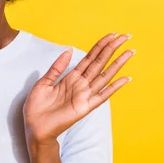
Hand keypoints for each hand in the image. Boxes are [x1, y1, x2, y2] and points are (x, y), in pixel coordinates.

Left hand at [23, 32, 133, 146]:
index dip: (100, 46)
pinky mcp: (85, 107)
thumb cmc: (37, 107)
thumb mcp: (44, 82)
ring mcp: (84, 95)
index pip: (89, 57)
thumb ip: (57, 67)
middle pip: (100, 62)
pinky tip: (126, 78)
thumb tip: (68, 50)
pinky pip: (102, 95)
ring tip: (130, 52)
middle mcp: (81, 84)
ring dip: (117, 64)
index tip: (112, 34)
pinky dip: (114, 87)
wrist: (34, 127)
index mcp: (71, 77)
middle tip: (126, 36)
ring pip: (104, 75)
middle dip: (112, 49)